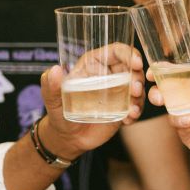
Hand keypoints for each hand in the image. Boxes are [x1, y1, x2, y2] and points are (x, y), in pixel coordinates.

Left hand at [37, 44, 144, 159]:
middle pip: (132, 67)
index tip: (136, 63)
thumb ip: (50, 85)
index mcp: (94, 64)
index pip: (115, 51)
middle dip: (138, 76)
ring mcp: (118, 91)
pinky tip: (128, 119)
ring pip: (137, 87)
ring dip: (139, 96)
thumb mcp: (52, 99)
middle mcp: (109, 75)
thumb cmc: (58, 112)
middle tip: (135, 90)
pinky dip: (136, 111)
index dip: (128, 53)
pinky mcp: (123, 108)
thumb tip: (55, 70)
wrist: (67, 137)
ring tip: (132, 109)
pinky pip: (136, 106)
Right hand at [147, 51, 189, 169]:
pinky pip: (178, 125)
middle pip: (163, 91)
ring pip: (166, 107)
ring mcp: (185, 115)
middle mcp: (187, 99)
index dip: (161, 69)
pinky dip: (180, 122)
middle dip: (155, 90)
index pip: (174, 74)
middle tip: (157, 92)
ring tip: (164, 102)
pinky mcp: (187, 131)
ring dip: (161, 102)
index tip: (155, 67)